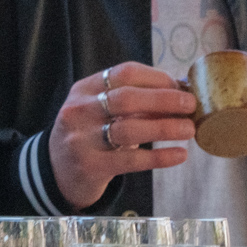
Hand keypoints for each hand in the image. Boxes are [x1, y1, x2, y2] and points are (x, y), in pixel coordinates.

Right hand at [48, 62, 196, 209]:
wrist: (56, 172)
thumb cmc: (90, 135)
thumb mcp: (101, 111)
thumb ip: (134, 100)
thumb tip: (182, 90)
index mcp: (85, 89)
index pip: (125, 73)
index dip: (157, 78)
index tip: (180, 87)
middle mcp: (80, 110)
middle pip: (127, 98)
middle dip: (164, 100)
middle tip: (191, 106)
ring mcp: (82, 139)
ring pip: (129, 129)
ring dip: (165, 127)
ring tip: (189, 130)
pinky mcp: (90, 167)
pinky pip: (131, 160)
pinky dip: (159, 157)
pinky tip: (179, 155)